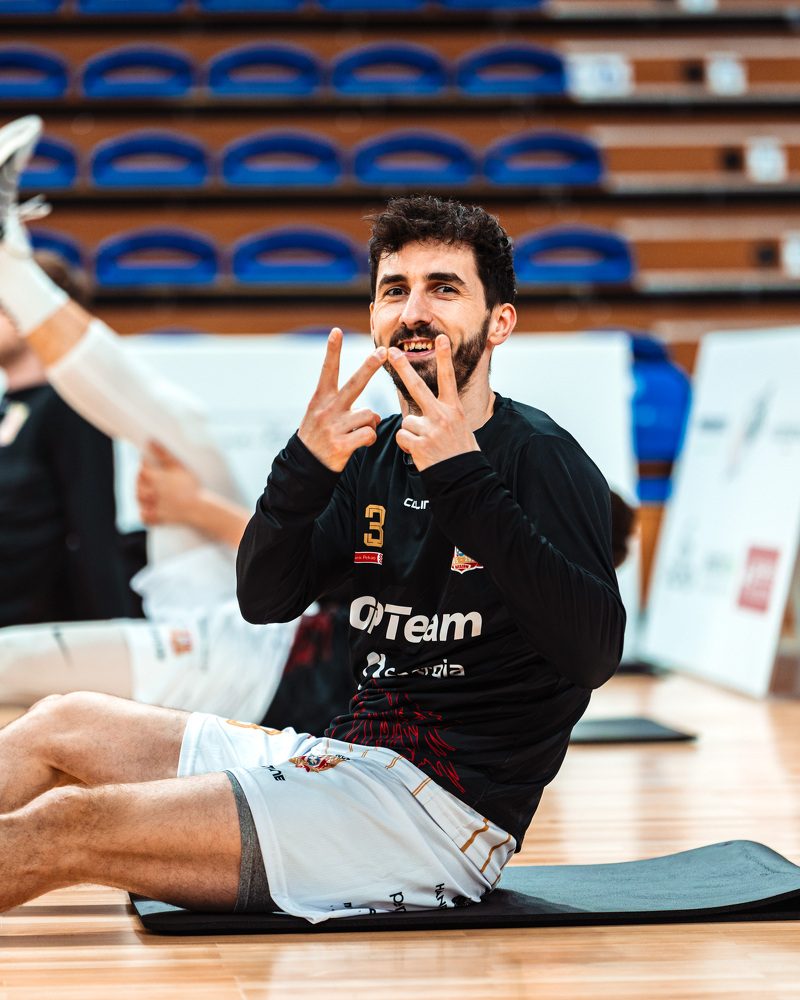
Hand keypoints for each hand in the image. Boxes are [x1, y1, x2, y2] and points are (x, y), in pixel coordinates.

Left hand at [136, 441, 200, 526]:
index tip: (149, 468)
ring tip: (151, 494)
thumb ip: (163, 454)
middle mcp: (152, 492)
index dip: (143, 469)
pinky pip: (144, 517)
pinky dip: (145, 514)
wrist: (200, 508)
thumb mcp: (179, 467)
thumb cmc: (192, 487)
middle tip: (150, 482)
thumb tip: (150, 441)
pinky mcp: (157, 519)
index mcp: (157, 478)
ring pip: (139, 501)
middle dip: (141, 483)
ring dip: (141, 497)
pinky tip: (151, 509)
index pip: (141, 471)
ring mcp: (154, 506)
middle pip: (137, 486)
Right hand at [298, 328, 386, 471]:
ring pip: (369, 415)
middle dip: (369, 367)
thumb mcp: (324, 416)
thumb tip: (373, 415)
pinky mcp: (341, 445)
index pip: (328, 371)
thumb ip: (347, 409)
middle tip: (382, 352)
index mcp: (321, 399)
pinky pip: (369, 434)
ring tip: (356, 432)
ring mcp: (334, 427)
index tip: (336, 331)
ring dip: (369, 424)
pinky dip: (369, 439)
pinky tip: (359, 444)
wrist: (305, 466)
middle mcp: (327, 409)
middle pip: (354, 384)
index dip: (332, 351)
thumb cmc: (320, 437)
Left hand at [388, 334, 479, 470]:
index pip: (449, 379)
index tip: (441, 338)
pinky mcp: (420, 444)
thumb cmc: (462, 455)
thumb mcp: (461, 429)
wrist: (464, 479)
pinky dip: (406, 446)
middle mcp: (443, 416)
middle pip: (418, 387)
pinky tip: (419, 453)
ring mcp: (431, 430)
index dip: (444, 358)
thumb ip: (445, 417)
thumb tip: (428, 414)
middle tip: (391, 352)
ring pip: (406, 421)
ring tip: (425, 445)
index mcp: (454, 410)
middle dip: (403, 368)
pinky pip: (402, 438)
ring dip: (410, 433)